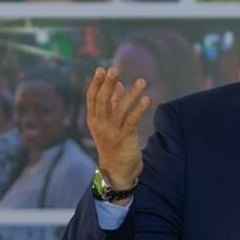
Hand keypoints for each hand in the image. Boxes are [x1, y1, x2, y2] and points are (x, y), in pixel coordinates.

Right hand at [86, 67, 149, 192]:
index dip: (96, 83)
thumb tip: (118, 84)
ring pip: (120, 110)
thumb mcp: (109, 123)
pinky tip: (147, 99)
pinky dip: (139, 110)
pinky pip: (132, 121)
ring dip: (132, 94)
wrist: (117, 170)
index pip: (92, 98)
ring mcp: (111, 132)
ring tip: (142, 81)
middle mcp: (100, 125)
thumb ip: (113, 103)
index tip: (101, 69)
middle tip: (113, 69)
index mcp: (93, 119)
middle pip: (103, 101)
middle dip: (107, 84)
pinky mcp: (124, 139)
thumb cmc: (113, 143)